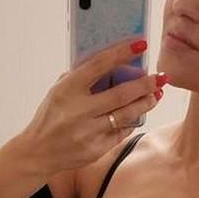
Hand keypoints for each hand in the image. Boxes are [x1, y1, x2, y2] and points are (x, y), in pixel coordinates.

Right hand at [20, 38, 164, 176]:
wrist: (38, 153)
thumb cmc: (50, 117)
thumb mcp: (58, 92)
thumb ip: (79, 78)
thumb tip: (110, 63)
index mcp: (68, 90)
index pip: (99, 65)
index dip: (122, 53)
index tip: (141, 44)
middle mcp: (79, 111)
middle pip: (121, 94)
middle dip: (145, 84)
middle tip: (160, 77)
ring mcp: (88, 132)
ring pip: (126, 115)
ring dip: (145, 104)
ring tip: (156, 95)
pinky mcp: (96, 149)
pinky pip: (120, 133)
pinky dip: (131, 122)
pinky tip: (138, 115)